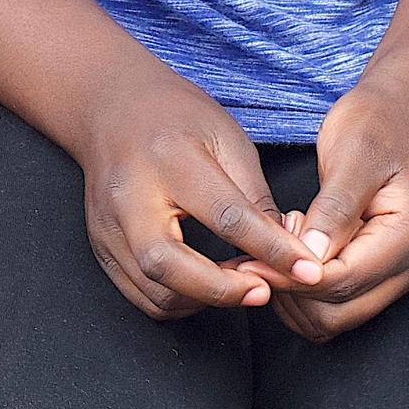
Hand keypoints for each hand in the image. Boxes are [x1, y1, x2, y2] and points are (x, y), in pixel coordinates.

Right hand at [69, 67, 321, 318]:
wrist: (109, 106)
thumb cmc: (177, 118)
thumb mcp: (228, 140)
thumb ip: (256, 200)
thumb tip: (289, 255)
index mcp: (169, 158)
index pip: (225, 216)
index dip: (272, 250)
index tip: (309, 271)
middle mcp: (128, 195)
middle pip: (167, 264)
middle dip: (222, 290)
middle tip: (265, 290)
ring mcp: (107, 224)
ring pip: (153, 290)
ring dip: (203, 300)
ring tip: (238, 284)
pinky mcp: (100, 245)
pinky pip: (140, 295)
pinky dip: (178, 302)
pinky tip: (205, 284)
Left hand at [259, 80, 408, 339]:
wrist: (399, 118)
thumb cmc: (376, 127)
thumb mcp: (353, 156)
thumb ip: (335, 208)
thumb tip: (310, 257)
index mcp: (408, 239)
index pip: (341, 282)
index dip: (289, 276)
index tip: (248, 256)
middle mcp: (408, 268)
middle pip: (337, 314)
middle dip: (290, 289)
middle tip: (264, 243)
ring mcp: (395, 276)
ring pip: (332, 319)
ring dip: (293, 294)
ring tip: (278, 241)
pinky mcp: (376, 275)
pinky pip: (333, 306)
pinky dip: (301, 292)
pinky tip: (287, 251)